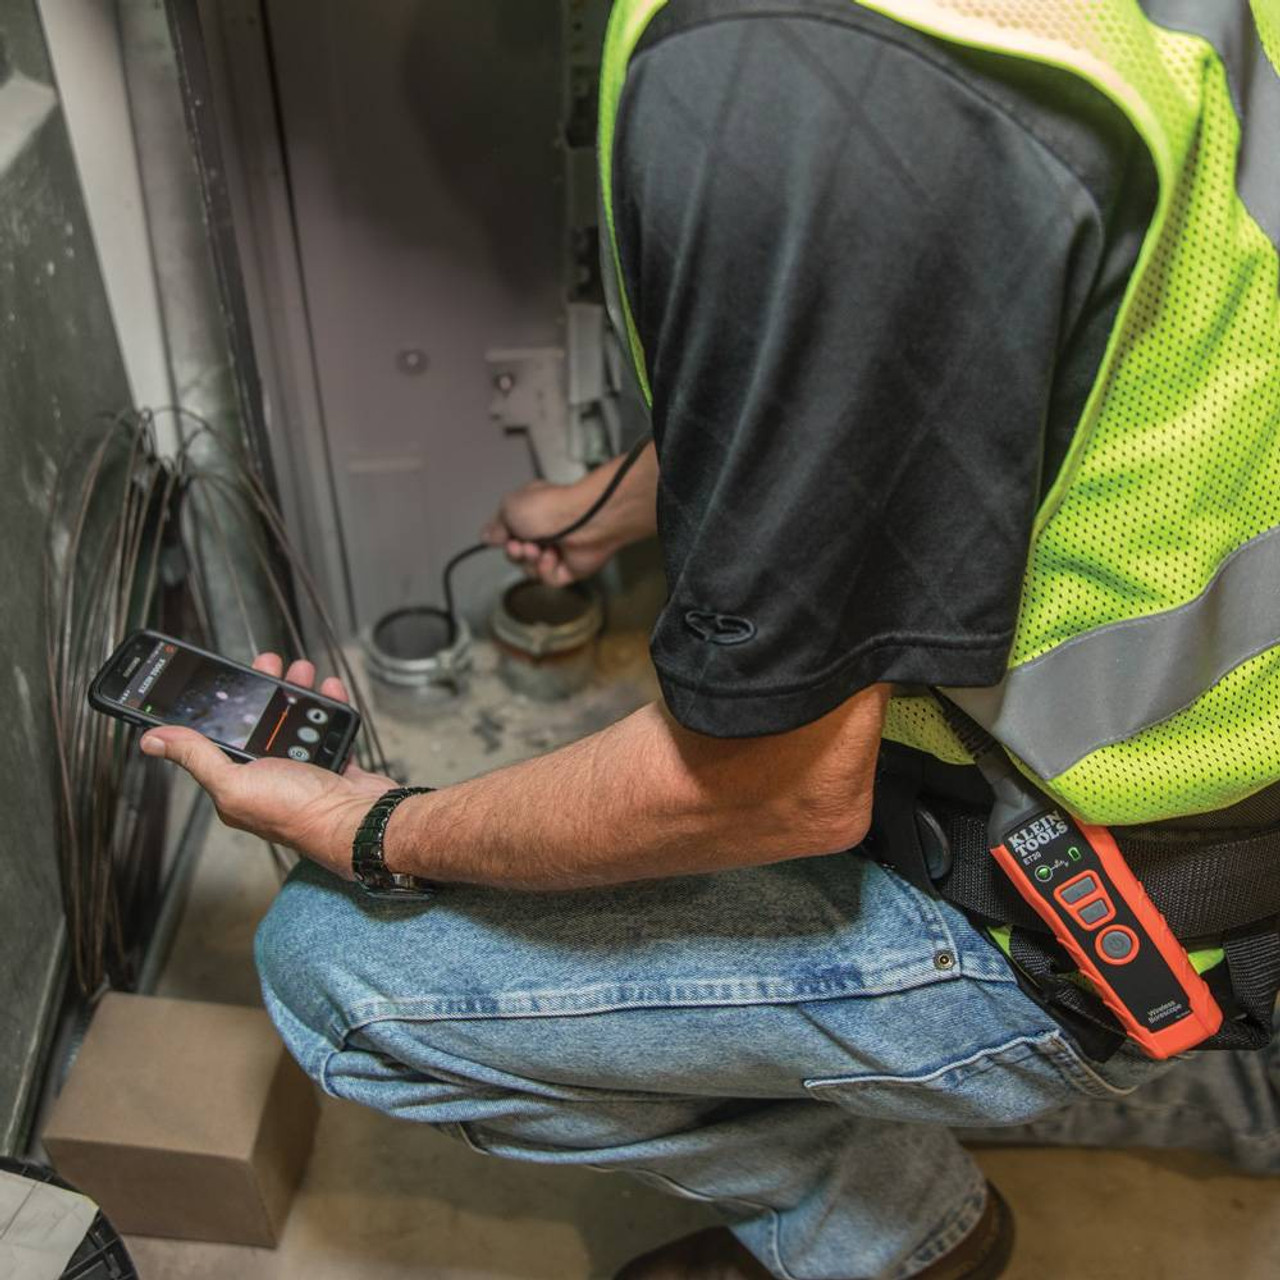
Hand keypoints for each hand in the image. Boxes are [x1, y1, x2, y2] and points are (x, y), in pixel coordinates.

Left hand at [139, 653, 398, 878]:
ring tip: (302, 672)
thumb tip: (154, 740)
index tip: (226, 677)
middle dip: (264, 689)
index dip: (222, 705)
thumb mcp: (235, 783)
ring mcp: (303, 770)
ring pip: (295, 720)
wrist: (360, 822)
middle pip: (260, 722)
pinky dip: (329, 706)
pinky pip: (327, 728)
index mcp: (238, 784)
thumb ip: (197, 757)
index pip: (219, 738)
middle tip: (268, 664)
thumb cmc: (300, 812)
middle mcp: (268, 776)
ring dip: (298, 692)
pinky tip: (328, 691)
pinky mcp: (332, 764)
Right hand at [481, 478, 617, 586]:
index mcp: (531, 512)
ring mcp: (559, 550)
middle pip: (517, 554)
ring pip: (531, 569)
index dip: (502, 538)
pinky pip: (549, 579)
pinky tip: (553, 557)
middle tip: (520, 546)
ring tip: (539, 549)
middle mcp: (545, 530)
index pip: (509, 532)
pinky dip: (547, 570)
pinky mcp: (571, 568)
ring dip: (530, 561)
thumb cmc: (551, 508)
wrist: (583, 522)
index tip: (500, 538)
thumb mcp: (509, 508)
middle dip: (515, 553)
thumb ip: (496, 525)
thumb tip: (487, 536)